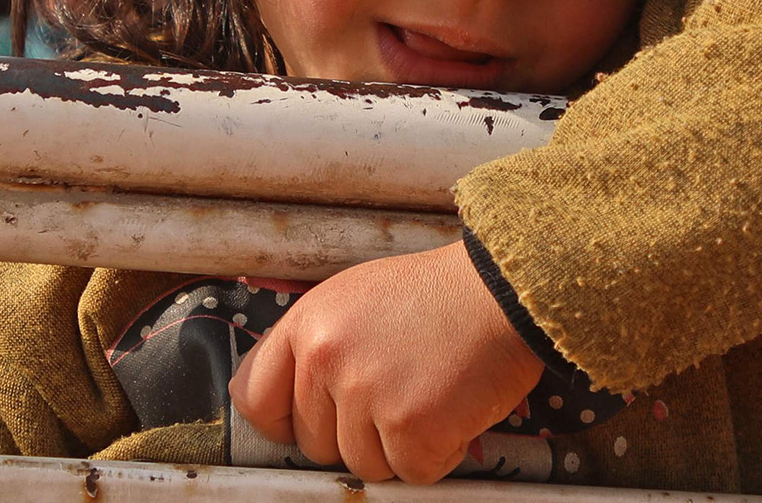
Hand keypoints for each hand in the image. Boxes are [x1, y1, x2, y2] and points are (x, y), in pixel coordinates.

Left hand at [229, 241, 544, 482]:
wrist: (506, 288)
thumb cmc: (439, 296)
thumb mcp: (357, 300)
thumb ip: (319, 348)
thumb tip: (295, 410)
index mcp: (308, 324)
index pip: (254, 399)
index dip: (284, 422)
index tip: (314, 423)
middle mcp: (326, 358)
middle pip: (315, 445)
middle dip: (356, 435)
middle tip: (399, 396)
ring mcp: (366, 392)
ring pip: (363, 465)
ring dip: (400, 446)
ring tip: (430, 396)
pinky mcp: (411, 424)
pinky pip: (411, 473)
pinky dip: (438, 454)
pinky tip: (453, 411)